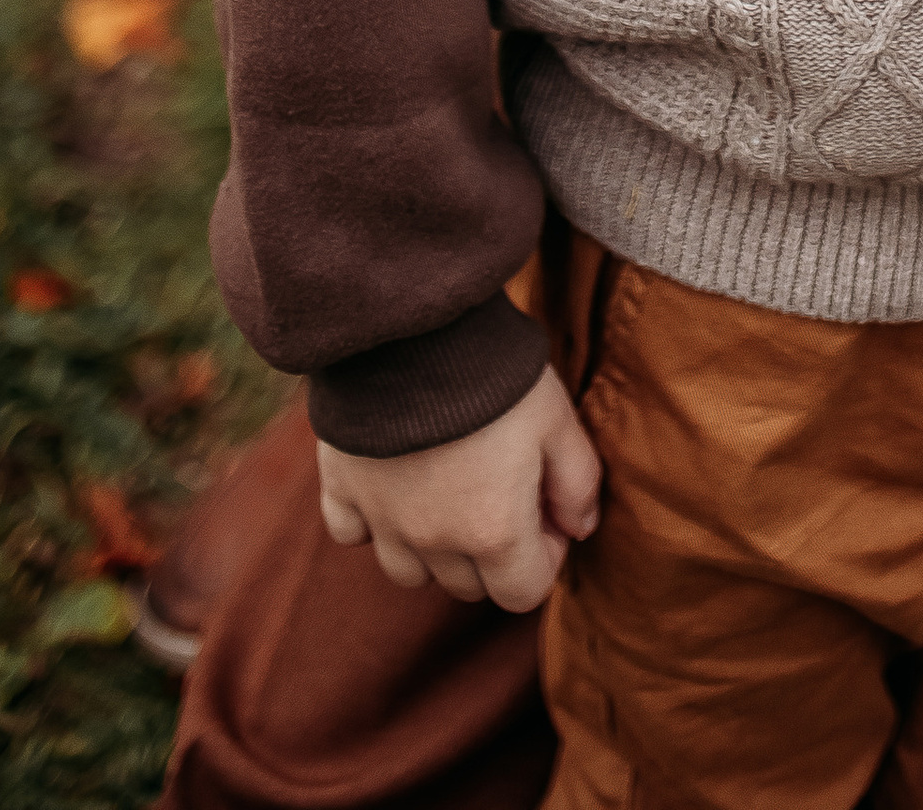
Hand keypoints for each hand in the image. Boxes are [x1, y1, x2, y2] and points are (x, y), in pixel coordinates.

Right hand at [315, 366, 600, 612]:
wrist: (413, 330)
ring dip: (433, 547)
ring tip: (449, 488)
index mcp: (493, 533)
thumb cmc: (496, 375)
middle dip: (493, 553)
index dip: (545, 555)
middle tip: (502, 491)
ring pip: (409, 572)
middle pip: (468, 586)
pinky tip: (394, 483)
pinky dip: (372, 521)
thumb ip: (578, 483)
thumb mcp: (559, 420)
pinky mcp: (341, 489)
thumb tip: (581, 528)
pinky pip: (352, 534)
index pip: (524, 593)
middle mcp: (433, 543)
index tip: (544, 509)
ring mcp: (382, 521)